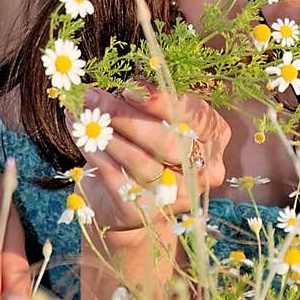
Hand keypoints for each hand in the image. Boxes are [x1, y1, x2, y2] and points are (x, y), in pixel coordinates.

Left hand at [72, 83, 230, 232]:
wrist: (132, 202)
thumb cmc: (149, 148)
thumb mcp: (159, 119)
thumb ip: (151, 102)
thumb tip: (123, 87)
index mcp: (214, 136)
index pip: (194, 115)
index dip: (161, 102)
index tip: (128, 89)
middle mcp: (204, 170)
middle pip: (166, 140)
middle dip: (125, 116)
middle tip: (94, 98)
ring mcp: (177, 195)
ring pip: (140, 161)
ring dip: (108, 135)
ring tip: (84, 116)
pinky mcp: (146, 212)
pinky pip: (118, 180)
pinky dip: (97, 156)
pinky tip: (84, 140)